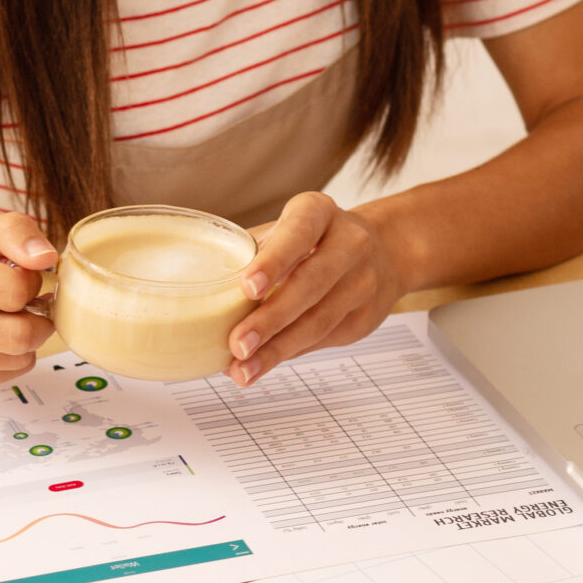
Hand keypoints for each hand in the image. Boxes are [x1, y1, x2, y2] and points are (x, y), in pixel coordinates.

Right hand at [0, 211, 58, 393]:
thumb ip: (16, 232)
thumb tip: (46, 258)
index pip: (12, 291)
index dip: (30, 282)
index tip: (21, 275)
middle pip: (16, 335)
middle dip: (38, 319)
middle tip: (29, 304)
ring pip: (15, 360)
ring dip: (27, 339)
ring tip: (9, 318)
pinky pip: (4, 377)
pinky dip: (11, 358)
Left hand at [226, 191, 407, 385]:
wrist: (383, 252)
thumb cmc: (314, 241)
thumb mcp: (286, 231)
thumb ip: (252, 253)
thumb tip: (199, 291)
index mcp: (320, 212)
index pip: (298, 233)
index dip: (273, 261)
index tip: (246, 287)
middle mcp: (350, 243)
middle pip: (310, 284)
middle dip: (271, 318)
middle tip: (237, 344)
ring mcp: (363, 282)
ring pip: (319, 321)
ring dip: (278, 349)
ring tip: (243, 369)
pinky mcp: (366, 317)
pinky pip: (324, 340)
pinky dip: (290, 354)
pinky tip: (263, 364)